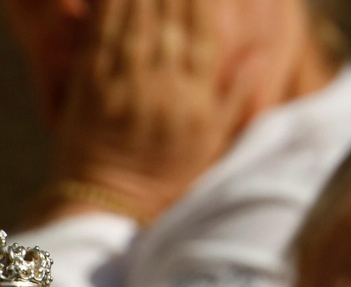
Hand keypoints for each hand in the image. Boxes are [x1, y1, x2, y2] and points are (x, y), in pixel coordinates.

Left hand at [41, 0, 263, 224]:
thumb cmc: (164, 173)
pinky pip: (100, 40)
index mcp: (195, 99)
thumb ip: (233, 94)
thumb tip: (261, 52)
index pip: (206, 32)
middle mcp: (163, 88)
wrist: (110, 203)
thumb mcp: (209, 140)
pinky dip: (107, 10)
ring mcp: (125, 88)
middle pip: (172, 19)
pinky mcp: (90, 89)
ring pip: (137, 23)